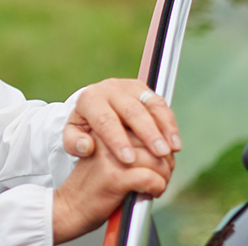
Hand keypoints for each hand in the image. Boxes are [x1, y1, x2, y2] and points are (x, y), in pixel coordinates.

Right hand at [53, 131, 174, 243]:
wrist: (70, 206)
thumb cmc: (94, 184)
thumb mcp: (108, 155)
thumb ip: (130, 145)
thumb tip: (166, 146)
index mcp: (104, 130)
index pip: (145, 124)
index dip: (161, 142)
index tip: (163, 156)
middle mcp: (106, 139)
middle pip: (154, 141)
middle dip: (166, 160)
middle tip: (162, 174)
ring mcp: (110, 158)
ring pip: (156, 159)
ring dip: (164, 175)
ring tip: (156, 184)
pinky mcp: (114, 178)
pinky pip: (150, 177)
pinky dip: (157, 187)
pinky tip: (150, 192)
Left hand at [63, 78, 180, 163]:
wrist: (95, 106)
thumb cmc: (85, 126)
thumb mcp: (73, 134)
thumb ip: (74, 143)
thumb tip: (86, 147)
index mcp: (90, 99)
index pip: (105, 120)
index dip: (117, 140)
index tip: (129, 160)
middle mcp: (110, 88)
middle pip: (131, 111)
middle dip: (147, 134)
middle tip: (158, 155)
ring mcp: (129, 87)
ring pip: (150, 105)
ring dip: (163, 128)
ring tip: (170, 151)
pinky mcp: (145, 90)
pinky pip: (160, 105)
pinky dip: (170, 124)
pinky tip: (175, 143)